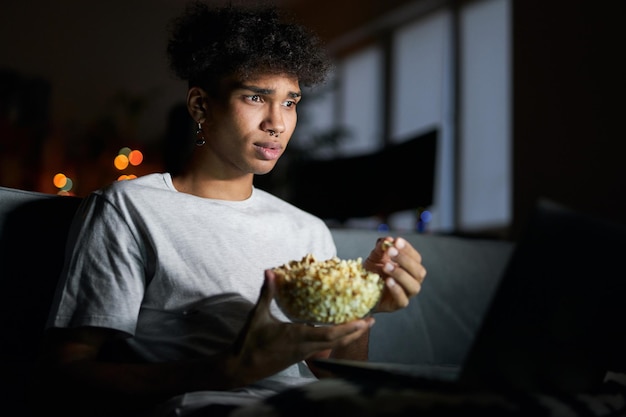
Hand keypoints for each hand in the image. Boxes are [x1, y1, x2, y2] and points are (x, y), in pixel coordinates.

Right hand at [230, 270, 372, 383]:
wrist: (241, 368)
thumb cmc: (249, 342)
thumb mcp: (258, 315)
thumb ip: (266, 293)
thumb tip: (269, 271)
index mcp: (297, 336)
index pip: (329, 334)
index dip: (349, 328)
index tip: (364, 320)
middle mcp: (305, 347)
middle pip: (337, 341)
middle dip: (356, 331)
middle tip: (372, 320)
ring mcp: (303, 354)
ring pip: (332, 346)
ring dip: (348, 336)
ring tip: (361, 325)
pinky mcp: (299, 357)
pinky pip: (322, 347)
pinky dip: (335, 339)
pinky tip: (337, 331)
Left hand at [364, 237, 425, 312]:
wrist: (359, 289)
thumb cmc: (371, 271)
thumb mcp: (375, 256)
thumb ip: (381, 247)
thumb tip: (388, 240)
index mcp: (410, 268)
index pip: (416, 258)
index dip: (408, 249)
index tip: (397, 241)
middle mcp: (412, 281)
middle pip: (419, 272)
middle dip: (405, 260)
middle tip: (391, 251)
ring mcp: (406, 294)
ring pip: (414, 286)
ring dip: (401, 275)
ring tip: (386, 266)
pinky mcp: (397, 305)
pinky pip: (403, 300)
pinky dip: (397, 290)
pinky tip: (388, 281)